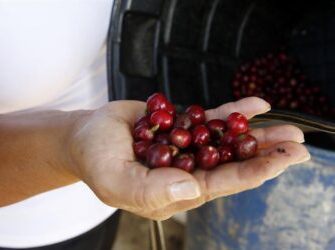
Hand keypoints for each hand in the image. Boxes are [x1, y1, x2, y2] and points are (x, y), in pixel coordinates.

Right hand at [68, 97, 309, 219]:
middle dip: (264, 155)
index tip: (277, 164)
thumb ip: (150, 191)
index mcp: (175, 191)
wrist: (87, 135)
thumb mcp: (116, 181)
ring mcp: (187, 147)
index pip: (218, 184)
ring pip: (228, 141)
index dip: (249, 174)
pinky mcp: (184, 126)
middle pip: (232, 163)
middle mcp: (187, 170)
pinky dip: (234, 112)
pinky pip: (213, 119)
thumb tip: (191, 189)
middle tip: (296, 146)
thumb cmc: (97, 161)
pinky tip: (256, 106)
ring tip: (288, 129)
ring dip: (257, 135)